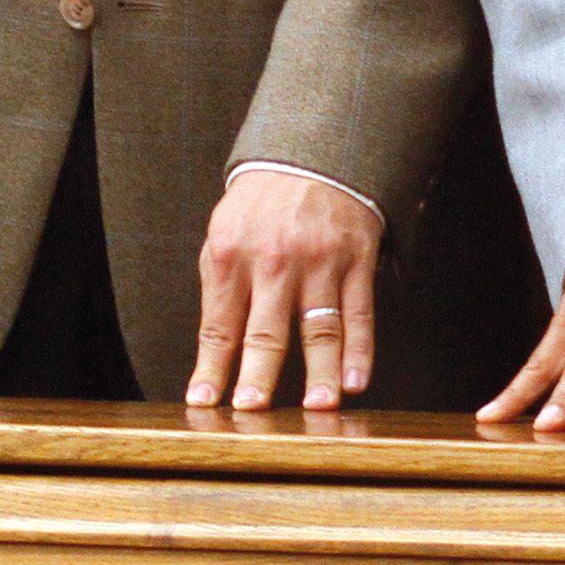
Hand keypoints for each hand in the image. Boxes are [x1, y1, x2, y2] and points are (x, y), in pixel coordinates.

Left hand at [192, 169, 382, 407]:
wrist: (309, 154)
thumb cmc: (260, 205)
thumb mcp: (223, 235)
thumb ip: (220, 288)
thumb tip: (214, 350)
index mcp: (232, 257)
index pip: (219, 325)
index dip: (212, 367)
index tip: (204, 402)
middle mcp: (275, 261)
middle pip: (266, 331)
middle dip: (259, 375)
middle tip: (252, 410)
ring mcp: (319, 261)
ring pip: (320, 328)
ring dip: (319, 372)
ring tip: (317, 408)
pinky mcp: (356, 258)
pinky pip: (359, 311)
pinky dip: (360, 350)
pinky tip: (355, 379)